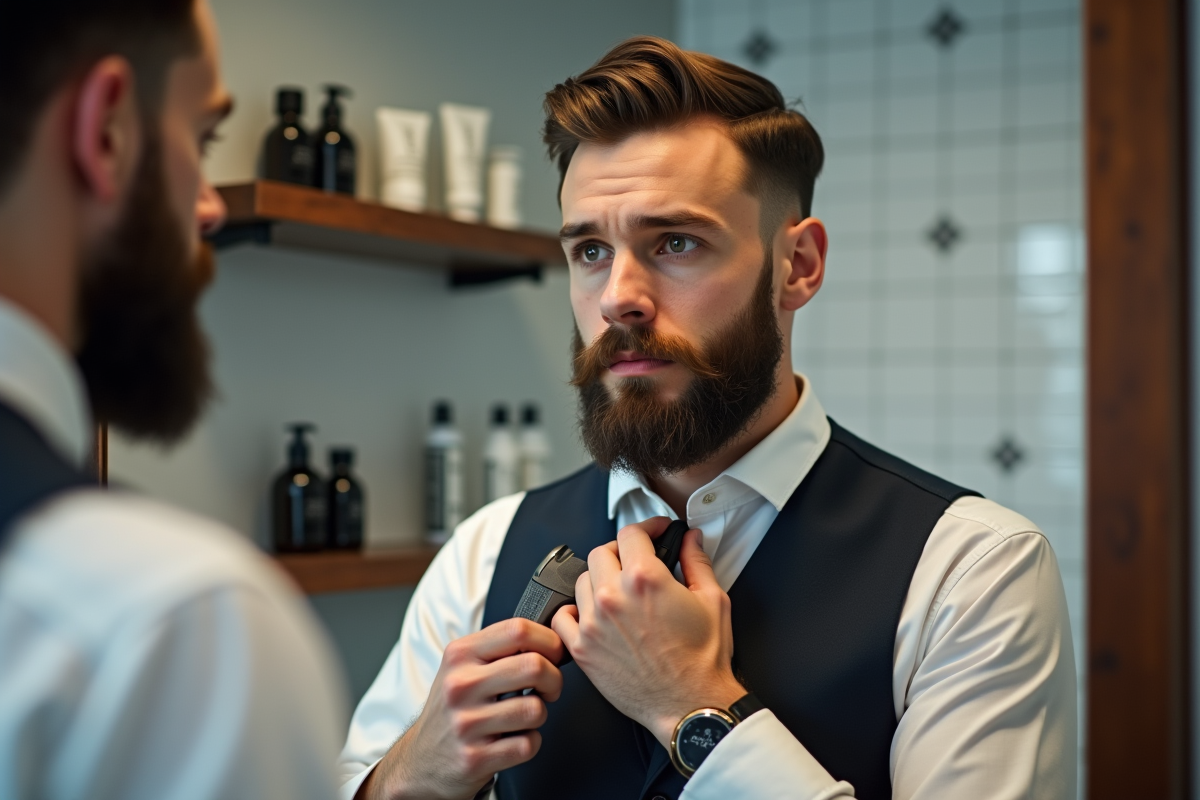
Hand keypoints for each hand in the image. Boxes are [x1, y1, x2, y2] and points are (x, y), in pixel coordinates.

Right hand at [360, 618, 564, 799]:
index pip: (518, 630)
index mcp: (460, 655)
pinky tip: (513, 740)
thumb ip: (498, 648)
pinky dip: (529, 743)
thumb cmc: (452, 708)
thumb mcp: (461, 667)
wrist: (420, 761)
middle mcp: (460, 685)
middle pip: (534, 666)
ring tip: (523, 717)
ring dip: (539, 715)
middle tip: (548, 688)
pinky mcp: (474, 758)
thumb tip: (551, 636)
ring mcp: (466, 724)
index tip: (554, 655)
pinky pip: (528, 744)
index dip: (550, 641)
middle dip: (554, 679)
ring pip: (535, 709)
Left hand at [551, 517, 744, 749]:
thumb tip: (691, 540)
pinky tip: (593, 615)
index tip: (654, 532)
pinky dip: (574, 611)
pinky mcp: (583, 649)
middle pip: (602, 552)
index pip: (631, 533)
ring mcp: (594, 623)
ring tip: (619, 591)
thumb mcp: (712, 600)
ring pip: (582, 581)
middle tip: (637, 562)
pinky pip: (562, 617)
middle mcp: (614, 597)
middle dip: (622, 552)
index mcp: (646, 579)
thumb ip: (697, 562)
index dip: (647, 527)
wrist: (691, 706)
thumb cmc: (703, 661)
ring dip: (599, 579)